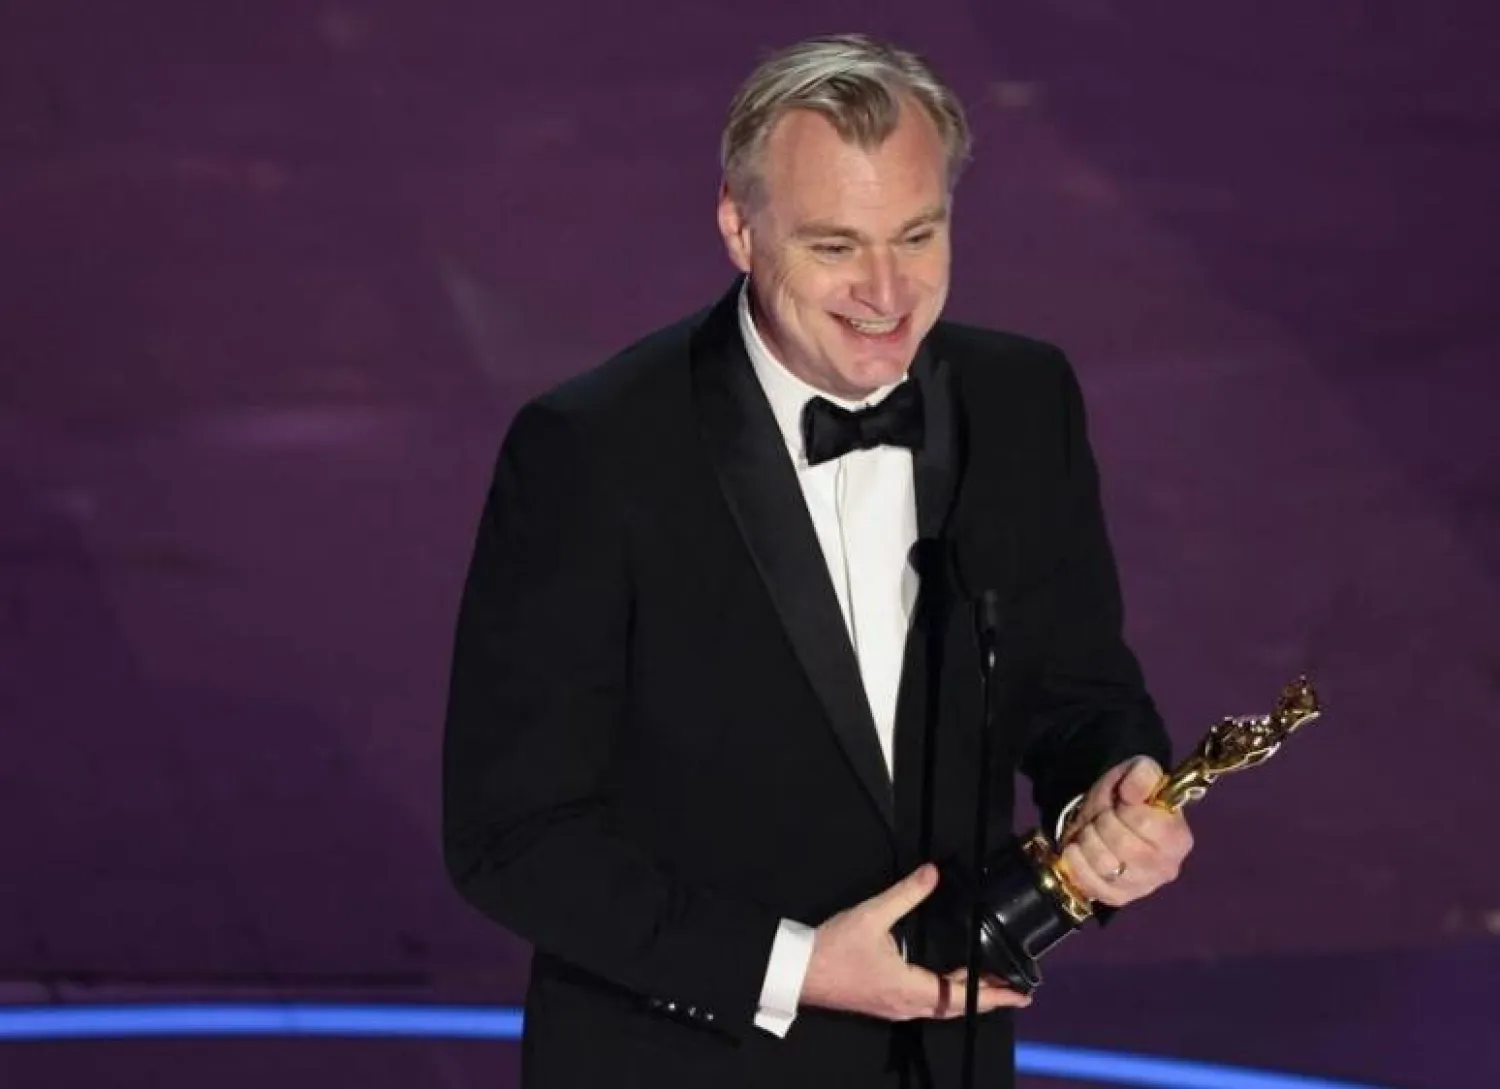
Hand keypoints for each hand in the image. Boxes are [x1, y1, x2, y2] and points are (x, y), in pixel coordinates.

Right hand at [800, 864, 1031, 1020]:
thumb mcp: (872, 915)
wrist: (797, 972)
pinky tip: (945, 980)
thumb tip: (933, 873)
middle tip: (1013, 987)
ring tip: (987, 981)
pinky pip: (925, 1003)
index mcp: (910, 988)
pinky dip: (945, 994)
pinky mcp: (883, 1002)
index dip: (995, 995)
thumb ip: (906, 894)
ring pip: (940, 1006)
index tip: (1022, 993)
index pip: (963, 996)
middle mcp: (907, 1004)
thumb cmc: (833, 949)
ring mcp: (894, 1006)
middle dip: (987, 996)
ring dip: (966, 995)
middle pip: (956, 1006)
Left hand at [1059, 756, 1193, 906]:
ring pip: (1104, 864)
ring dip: (1088, 840)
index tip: (1122, 802)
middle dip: (1102, 823)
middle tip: (1102, 816)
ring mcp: (1142, 887)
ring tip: (1091, 832)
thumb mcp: (1136, 773)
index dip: (1125, 808)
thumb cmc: (1126, 799)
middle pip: (1122, 845)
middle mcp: (1166, 868)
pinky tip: (1078, 849)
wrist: (1106, 821)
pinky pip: (1090, 883)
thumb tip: (1133, 793)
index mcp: (1178, 837)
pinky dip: (1077, 862)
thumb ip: (1142, 774)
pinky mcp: (1118, 898)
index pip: (1144, 822)